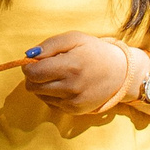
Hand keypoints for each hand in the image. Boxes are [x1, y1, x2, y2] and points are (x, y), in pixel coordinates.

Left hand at [20, 32, 140, 113]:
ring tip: (58, 76)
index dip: (28, 66)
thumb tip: (29, 56)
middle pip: (33, 87)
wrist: (121, 73)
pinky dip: (53, 95)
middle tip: (45, 68)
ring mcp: (74, 101)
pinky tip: (65, 86)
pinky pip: (52, 104)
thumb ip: (50, 45)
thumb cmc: (95, 52)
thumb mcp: (74, 38)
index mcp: (70, 66)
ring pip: (40, 96)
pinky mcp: (76, 111)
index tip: (35, 61)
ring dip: (42, 86)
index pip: (33, 73)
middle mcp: (71, 87)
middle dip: (33, 77)